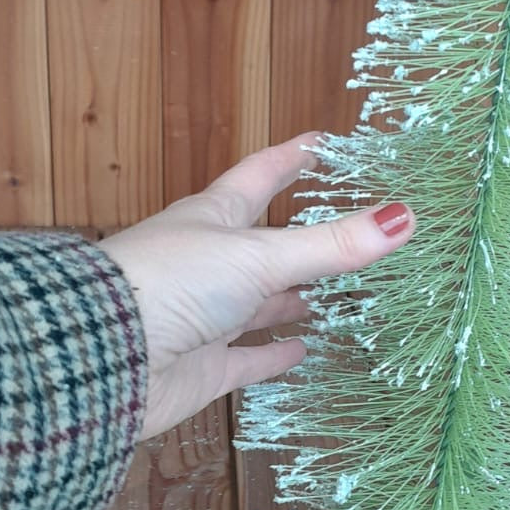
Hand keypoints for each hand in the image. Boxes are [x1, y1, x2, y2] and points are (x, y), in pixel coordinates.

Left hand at [100, 133, 413, 439]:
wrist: (105, 356)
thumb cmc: (172, 283)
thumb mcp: (260, 256)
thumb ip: (332, 246)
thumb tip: (404, 217)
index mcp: (213, 219)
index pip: (259, 176)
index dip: (290, 158)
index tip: (321, 142)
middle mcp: (207, 263)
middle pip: (264, 245)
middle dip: (301, 238)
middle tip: (347, 232)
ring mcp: (203, 317)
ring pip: (257, 303)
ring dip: (291, 297)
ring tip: (335, 295)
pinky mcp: (201, 367)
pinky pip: (247, 358)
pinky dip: (274, 353)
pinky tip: (303, 349)